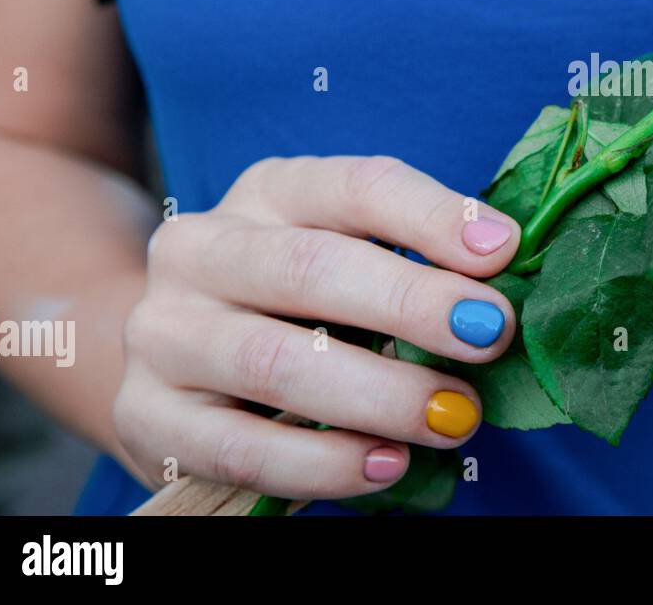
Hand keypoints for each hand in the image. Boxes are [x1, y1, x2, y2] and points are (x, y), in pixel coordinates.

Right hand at [114, 156, 519, 497]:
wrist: (180, 359)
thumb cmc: (302, 303)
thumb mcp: (354, 256)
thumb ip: (421, 260)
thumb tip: (505, 270)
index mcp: (270, 192)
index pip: (356, 186)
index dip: (433, 217)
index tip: (504, 253)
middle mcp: (203, 248)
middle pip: (310, 267)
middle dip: (410, 304)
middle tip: (491, 337)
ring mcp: (165, 332)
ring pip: (274, 361)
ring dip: (378, 394)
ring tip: (453, 417)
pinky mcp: (147, 414)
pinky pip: (240, 448)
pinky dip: (322, 464)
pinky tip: (387, 465)